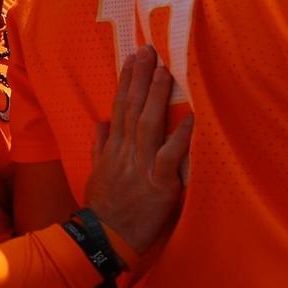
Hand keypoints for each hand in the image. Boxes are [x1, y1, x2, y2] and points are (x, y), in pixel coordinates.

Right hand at [85, 47, 193, 254]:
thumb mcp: (96, 174)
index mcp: (114, 148)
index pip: (120, 107)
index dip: (127, 81)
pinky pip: (170, 157)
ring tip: (165, 72)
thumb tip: (100, 124)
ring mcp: (142, 166)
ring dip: (157, 97)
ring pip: (149, 125)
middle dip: (141, 78)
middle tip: (149, 50)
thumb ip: (99, 147)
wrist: (106, 237)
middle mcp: (127, 152)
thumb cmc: (104, 207)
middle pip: (134, 108)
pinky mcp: (159, 183)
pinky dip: (180, 137)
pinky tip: (191, 118)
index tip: (133, 58)